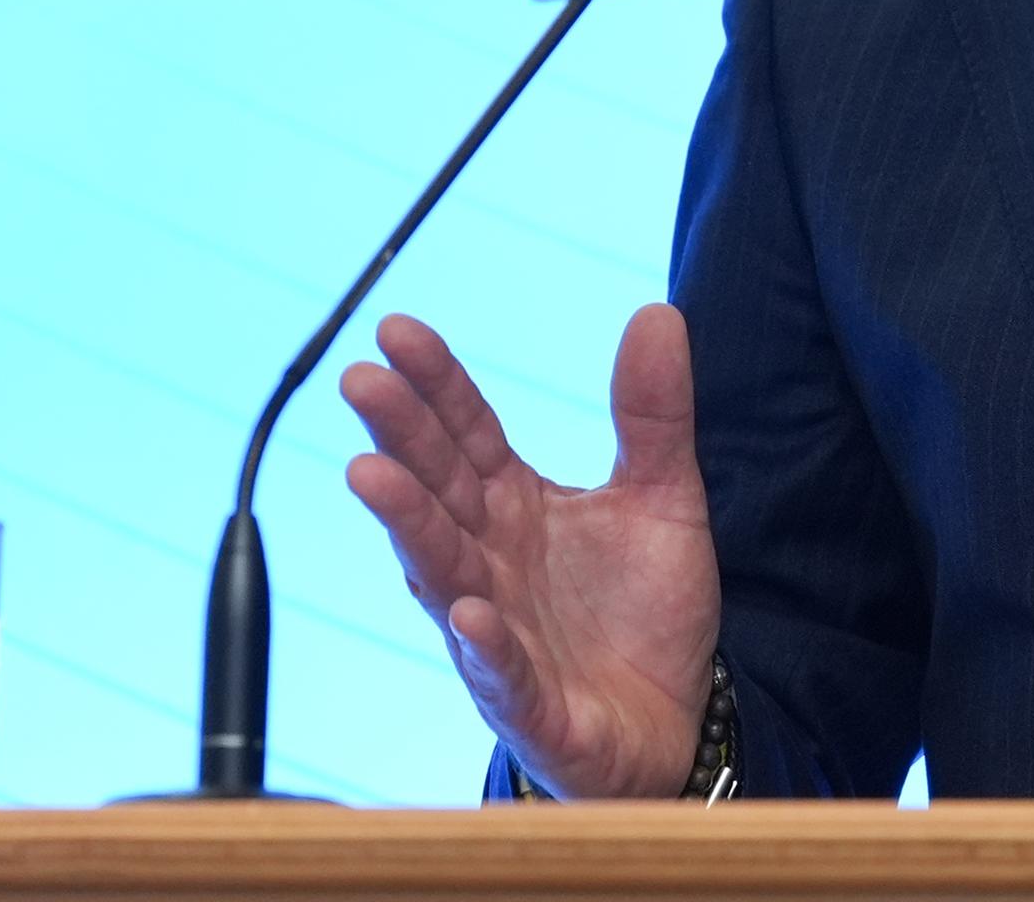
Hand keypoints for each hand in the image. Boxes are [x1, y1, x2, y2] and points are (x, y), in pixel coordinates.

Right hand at [339, 305, 720, 798]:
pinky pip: (500, 671)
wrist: (672, 721)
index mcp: (515, 505)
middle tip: (361, 381)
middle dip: (400, 436)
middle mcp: (490, 560)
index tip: (398, 330)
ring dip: (408, 525)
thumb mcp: (665, 496)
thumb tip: (657, 311)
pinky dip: (483, 642)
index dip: (435, 383)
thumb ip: (653, 413)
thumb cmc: (644, 611)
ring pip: (444, 572)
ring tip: (372, 475)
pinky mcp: (528, 700)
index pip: (466, 432)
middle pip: (438, 489)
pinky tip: (468, 611)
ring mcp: (499, 630)